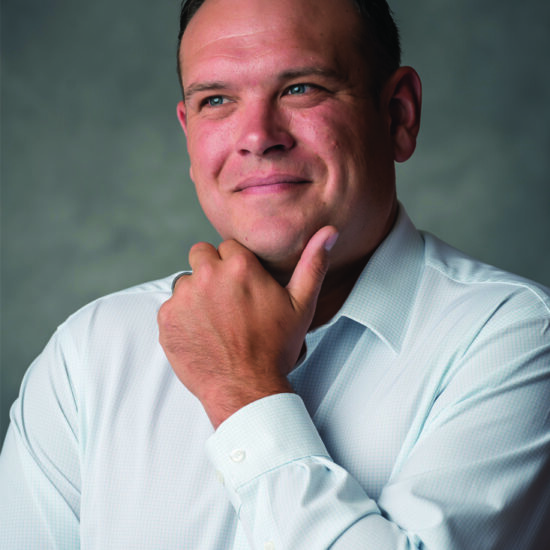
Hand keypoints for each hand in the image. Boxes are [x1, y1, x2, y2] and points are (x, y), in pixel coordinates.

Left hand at [157, 226, 337, 427]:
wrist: (245, 389)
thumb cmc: (274, 349)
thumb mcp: (301, 305)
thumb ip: (312, 264)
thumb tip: (328, 233)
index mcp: (240, 265)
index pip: (229, 247)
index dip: (237, 266)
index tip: (244, 286)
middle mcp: (208, 275)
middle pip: (202, 255)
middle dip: (213, 271)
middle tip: (228, 300)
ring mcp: (184, 297)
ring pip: (186, 281)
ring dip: (196, 294)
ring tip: (216, 320)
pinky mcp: (166, 319)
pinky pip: (171, 306)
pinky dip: (182, 317)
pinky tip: (202, 333)